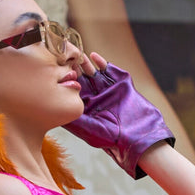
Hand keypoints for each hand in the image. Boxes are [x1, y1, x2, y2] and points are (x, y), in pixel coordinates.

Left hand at [63, 53, 174, 179]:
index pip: (72, 90)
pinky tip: (93, 56)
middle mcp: (96, 97)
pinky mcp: (121, 82)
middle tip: (66, 59)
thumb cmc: (112, 138)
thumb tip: (55, 109)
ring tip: (78, 56)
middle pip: (80, 78)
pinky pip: (109, 69)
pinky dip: (101, 62)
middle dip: (73, 68)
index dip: (65, 80)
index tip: (57, 72)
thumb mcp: (88, 129)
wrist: (139, 136)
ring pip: (93, 71)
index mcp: (86, 108)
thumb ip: (74, 118)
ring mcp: (108, 88)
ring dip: (85, 63)